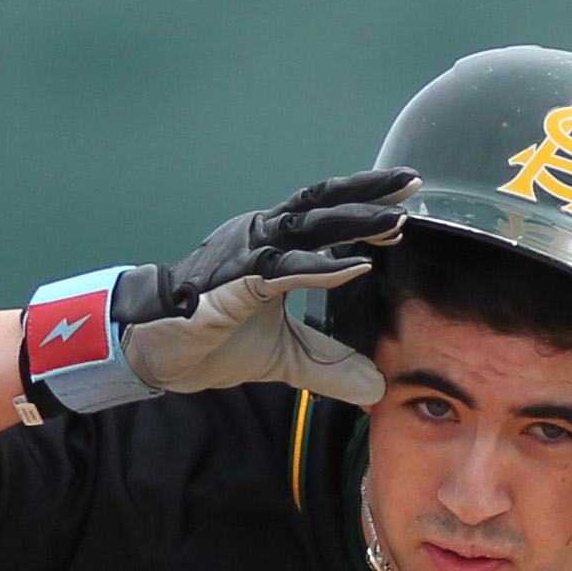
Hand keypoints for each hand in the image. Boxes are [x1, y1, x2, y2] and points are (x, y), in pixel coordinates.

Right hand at [112, 170, 417, 402]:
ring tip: (394, 223)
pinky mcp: (231, 286)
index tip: (405, 203)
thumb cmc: (215, 341)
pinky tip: (354, 266)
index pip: (325, 216)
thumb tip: (376, 387)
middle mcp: (261, 238)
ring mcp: (245, 257)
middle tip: (413, 184)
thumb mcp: (287, 358)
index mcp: (272, 245)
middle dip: (369, 196)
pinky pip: (281, 272)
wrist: (158, 353)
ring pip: (306, 229)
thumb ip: (330, 366)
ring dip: (353, 225)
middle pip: (323, 206)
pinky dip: (319, 269)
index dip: (364, 207)